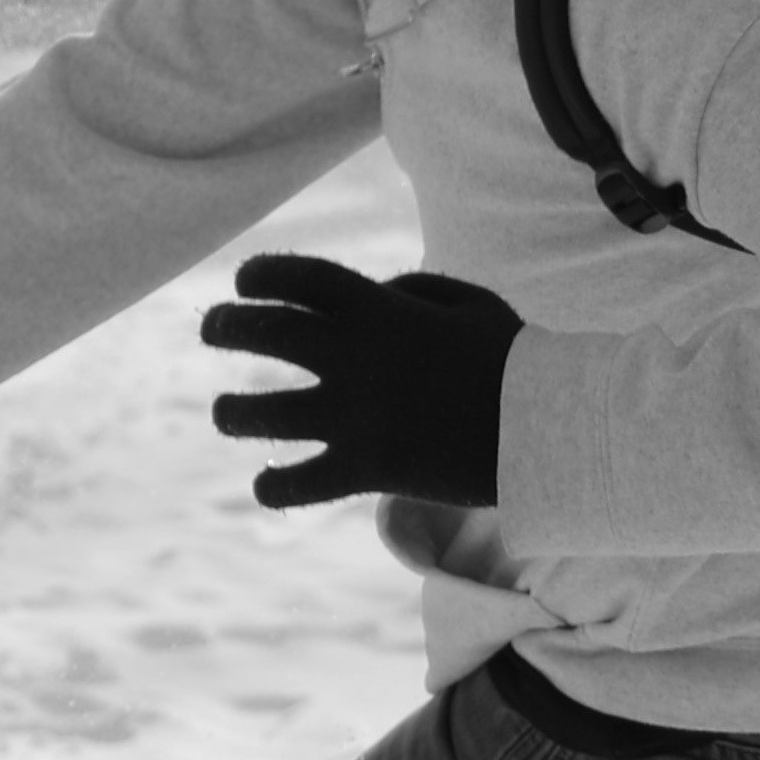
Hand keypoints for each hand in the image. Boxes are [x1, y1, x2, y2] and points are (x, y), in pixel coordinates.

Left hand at [204, 255, 519, 509]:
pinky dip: (275, 487)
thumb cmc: (511, 361)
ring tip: (225, 410)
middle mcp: (356, 358)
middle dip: (226, 324)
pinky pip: (299, 485)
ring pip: (262, 414)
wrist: (548, 431)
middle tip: (211, 328)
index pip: (298, 276)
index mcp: (381, 311)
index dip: (261, 272)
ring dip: (231, 411)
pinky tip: (268, 483)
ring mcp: (356, 416)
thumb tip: (368, 295)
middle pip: (265, 331)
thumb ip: (410, 289)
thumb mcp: (468, 301)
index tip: (245, 280)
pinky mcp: (365, 470)